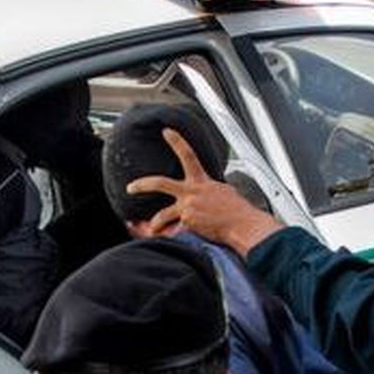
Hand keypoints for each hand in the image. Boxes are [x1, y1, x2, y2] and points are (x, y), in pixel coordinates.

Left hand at [126, 129, 284, 256]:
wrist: (242, 225)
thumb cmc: (237, 211)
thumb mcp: (224, 191)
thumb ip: (210, 189)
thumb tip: (208, 192)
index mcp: (202, 181)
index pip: (188, 155)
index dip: (177, 141)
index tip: (167, 132)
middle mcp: (192, 192)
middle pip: (160, 183)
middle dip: (142, 185)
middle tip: (131, 187)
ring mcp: (188, 207)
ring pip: (162, 215)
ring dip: (153, 223)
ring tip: (149, 228)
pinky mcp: (188, 223)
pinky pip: (175, 231)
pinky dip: (174, 237)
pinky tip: (174, 242)